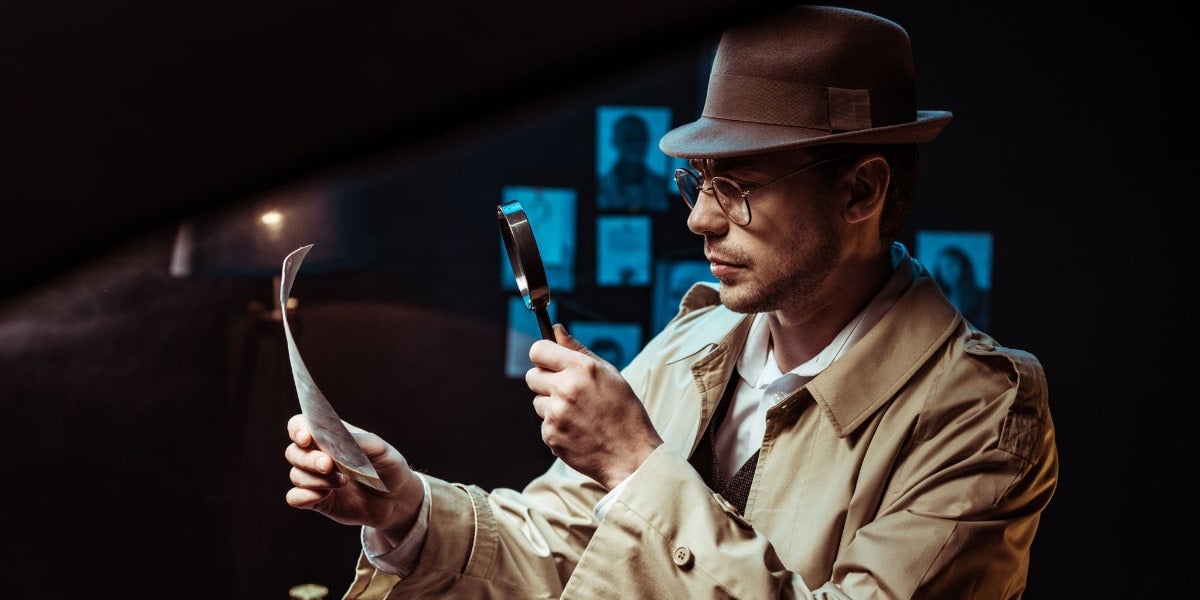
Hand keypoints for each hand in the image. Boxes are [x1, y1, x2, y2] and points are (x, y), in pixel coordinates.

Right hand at [284, 414, 423, 541]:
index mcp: (329, 437)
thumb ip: (360, 440)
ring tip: (343, 482)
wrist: (398, 499)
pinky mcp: (318, 501)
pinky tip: (323, 496)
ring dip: (315, 479)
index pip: (300, 426)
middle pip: (294, 452)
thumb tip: (338, 434)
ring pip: (296, 475)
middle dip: (308, 459)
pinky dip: (303, 496)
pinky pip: (295, 498)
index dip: (297, 430)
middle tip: (329, 465)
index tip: (307, 438)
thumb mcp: (381, 450)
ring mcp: (316, 479)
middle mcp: (317, 456)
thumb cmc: (388, 467)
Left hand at [527, 324, 662, 489]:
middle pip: (532, 376)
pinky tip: (578, 431)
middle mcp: (566, 388)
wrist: (631, 456)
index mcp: (582, 369)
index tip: (549, 362)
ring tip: (579, 415)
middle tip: (568, 392)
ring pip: (538, 402)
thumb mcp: (609, 374)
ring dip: (552, 407)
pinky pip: (544, 424)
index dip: (543, 356)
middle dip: (546, 382)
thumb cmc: (624, 412)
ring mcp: (556, 414)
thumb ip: (578, 350)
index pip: (538, 350)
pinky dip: (556, 428)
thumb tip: (556, 329)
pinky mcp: (550, 435)